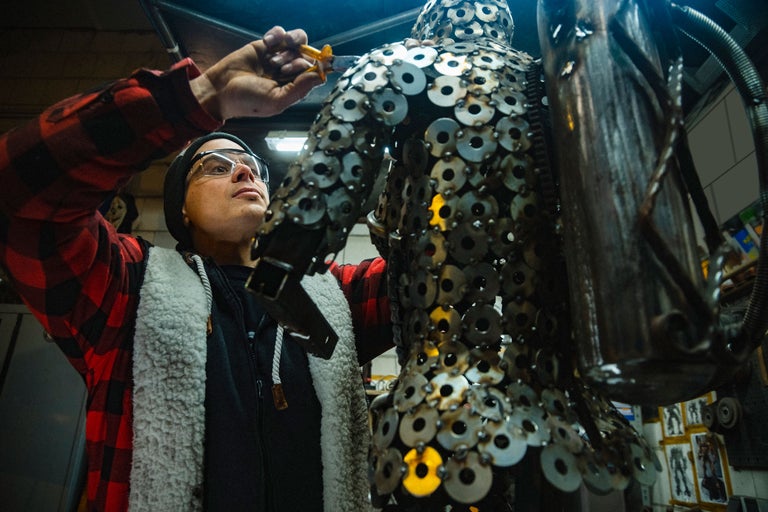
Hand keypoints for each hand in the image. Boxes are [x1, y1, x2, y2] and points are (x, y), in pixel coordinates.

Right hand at [191, 26, 323, 119]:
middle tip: (280, 68)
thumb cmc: (247, 101)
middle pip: (309, 54)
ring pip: (298, 41)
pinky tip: (267, 42)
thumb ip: (300, 89)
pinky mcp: (266, 45)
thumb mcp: (276, 100)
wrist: (221, 90)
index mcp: (296, 87)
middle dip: (296, 60)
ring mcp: (278, 57)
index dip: (316, 67)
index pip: (316, 72)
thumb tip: (321, 76)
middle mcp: (290, 72)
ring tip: (272, 58)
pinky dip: (277, 34)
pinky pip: (281, 32)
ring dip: (289, 45)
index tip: (310, 65)